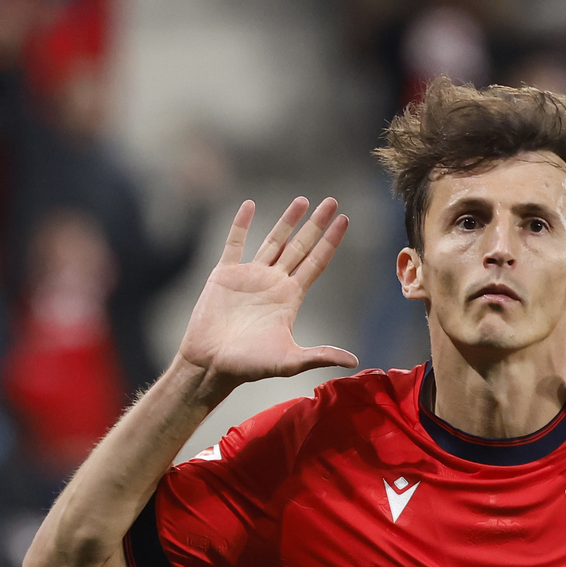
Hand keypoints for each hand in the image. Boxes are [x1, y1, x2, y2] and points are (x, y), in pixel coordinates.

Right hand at [177, 197, 356, 394]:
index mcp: (290, 298)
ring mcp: (250, 276)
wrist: (210, 365)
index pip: (316, 262)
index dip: (331, 242)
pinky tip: (249, 205)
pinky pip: (234, 243)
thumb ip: (320, 355)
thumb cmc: (249, 367)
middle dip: (316, 224)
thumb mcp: (289, 361)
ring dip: (287, 220)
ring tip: (302, 200)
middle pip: (300, 246)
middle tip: (332, 202)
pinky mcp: (225, 275)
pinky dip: (240, 224)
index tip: (345, 220)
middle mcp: (273, 283)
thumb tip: (355, 362)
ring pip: (273, 241)